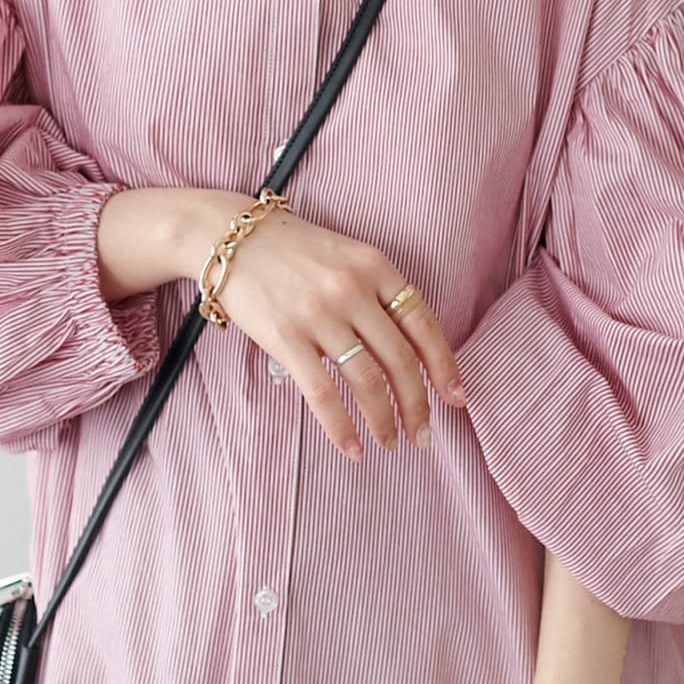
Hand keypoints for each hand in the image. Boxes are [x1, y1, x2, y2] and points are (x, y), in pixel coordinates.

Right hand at [180, 188, 469, 460]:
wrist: (227, 236)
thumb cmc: (290, 250)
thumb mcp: (345, 255)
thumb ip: (376, 292)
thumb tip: (407, 350)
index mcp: (375, 266)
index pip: (422, 323)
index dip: (444, 365)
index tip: (456, 398)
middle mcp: (352, 289)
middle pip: (400, 360)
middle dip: (417, 405)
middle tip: (422, 435)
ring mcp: (319, 314)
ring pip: (367, 380)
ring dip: (383, 420)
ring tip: (389, 443)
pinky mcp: (286, 337)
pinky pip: (323, 392)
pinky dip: (341, 426)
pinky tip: (351, 447)